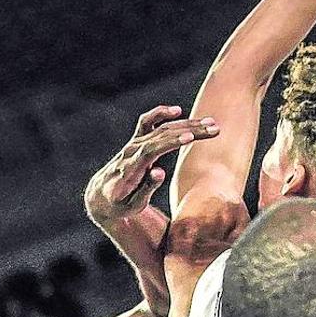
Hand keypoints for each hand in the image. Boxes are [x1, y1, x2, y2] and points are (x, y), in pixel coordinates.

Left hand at [85, 105, 219, 224]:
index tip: (190, 138)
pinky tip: (177, 111)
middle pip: (162, 134)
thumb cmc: (119, 204)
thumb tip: (159, 172)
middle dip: (190, 130)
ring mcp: (133, 144)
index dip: (171, 142)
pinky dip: (161, 114)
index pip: (152, 150)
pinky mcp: (136, 141)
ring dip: (186, 123)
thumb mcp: (132, 205)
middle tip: (214, 129)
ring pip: (161, 127)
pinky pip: (148, 122)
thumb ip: (145, 188)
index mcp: (130, 168)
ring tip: (210, 123)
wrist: (101, 196)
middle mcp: (131, 151)